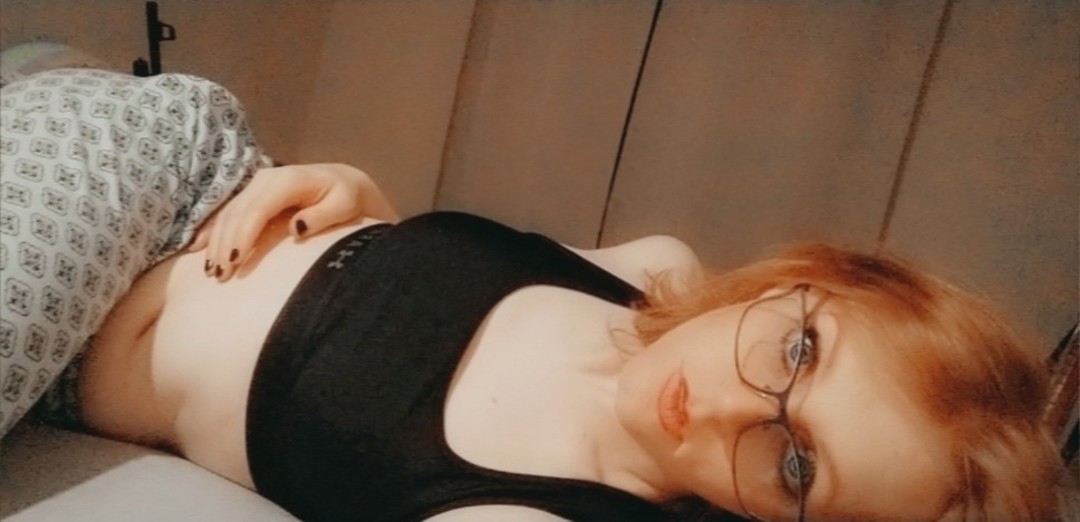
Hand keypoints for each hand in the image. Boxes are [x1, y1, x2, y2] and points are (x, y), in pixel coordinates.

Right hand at [189, 163, 397, 280]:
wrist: (342, 182)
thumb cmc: (346, 198)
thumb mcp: (344, 205)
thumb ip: (322, 216)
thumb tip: (296, 228)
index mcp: (289, 180)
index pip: (259, 208)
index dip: (245, 234)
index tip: (236, 260)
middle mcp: (267, 179)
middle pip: (238, 213)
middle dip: (226, 244)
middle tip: (220, 276)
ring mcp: (256, 186)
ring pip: (229, 214)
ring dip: (217, 242)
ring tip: (212, 272)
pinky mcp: (251, 195)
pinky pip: (227, 213)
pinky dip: (212, 232)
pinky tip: (198, 250)